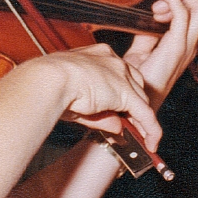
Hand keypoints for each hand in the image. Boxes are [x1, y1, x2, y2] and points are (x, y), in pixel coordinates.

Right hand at [27, 43, 160, 149]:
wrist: (47, 80)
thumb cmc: (49, 84)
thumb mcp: (75, 100)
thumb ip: (99, 114)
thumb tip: (116, 127)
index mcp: (96, 54)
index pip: (117, 73)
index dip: (119, 92)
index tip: (116, 107)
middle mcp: (112, 61)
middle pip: (134, 84)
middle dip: (133, 104)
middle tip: (128, 124)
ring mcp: (121, 75)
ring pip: (140, 99)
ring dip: (140, 118)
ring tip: (140, 137)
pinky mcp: (126, 93)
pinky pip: (145, 114)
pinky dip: (150, 130)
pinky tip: (150, 142)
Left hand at [125, 0, 197, 106]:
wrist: (134, 100)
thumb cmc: (137, 80)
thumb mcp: (140, 52)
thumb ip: (146, 36)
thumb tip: (146, 21)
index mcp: (184, 45)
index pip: (193, 15)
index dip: (177, 2)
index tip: (154, 8)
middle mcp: (190, 45)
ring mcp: (186, 46)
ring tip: (158, 0)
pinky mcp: (176, 47)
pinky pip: (182, 13)